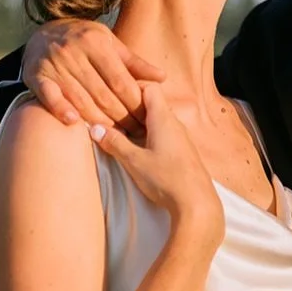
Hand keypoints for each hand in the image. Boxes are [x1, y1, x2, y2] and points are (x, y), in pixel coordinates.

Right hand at [23, 19, 165, 128]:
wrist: (43, 33)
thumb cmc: (84, 40)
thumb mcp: (110, 43)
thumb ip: (134, 62)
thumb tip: (162, 77)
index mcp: (97, 43)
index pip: (120, 80)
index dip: (134, 102)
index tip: (146, 120)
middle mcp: (75, 52)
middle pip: (102, 93)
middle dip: (121, 116)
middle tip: (135, 133)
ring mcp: (54, 64)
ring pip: (80, 99)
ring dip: (98, 121)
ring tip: (115, 137)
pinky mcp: (36, 75)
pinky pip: (50, 96)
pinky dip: (61, 109)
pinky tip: (73, 122)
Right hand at [94, 85, 223, 232]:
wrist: (196, 204)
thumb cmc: (166, 179)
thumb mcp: (134, 161)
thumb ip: (114, 143)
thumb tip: (95, 128)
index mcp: (163, 118)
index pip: (150, 87)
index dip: (132, 86)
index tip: (113, 93)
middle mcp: (174, 123)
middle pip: (152, 103)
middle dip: (130, 106)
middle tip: (110, 113)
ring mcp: (180, 137)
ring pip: (157, 119)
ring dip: (138, 122)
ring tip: (119, 131)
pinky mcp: (182, 151)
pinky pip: (163, 133)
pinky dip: (148, 134)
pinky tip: (136, 148)